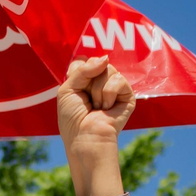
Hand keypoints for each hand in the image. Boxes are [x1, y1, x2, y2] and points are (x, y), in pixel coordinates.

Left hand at [57, 56, 134, 195]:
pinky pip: (117, 80)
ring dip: (97, 91)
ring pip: (107, 70)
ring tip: (98, 107)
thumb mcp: (68, 89)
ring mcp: (115, 87)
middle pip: (97, 63)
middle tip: (88, 102)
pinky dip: (108, 95)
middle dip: (88, 83)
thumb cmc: (73, 118)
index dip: (79, 71)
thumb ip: (83, 69)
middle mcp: (101, 82)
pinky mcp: (128, 95)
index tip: (76, 89)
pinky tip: (107, 109)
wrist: (85, 136)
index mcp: (86, 80)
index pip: (84, 60)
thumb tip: (106, 58)